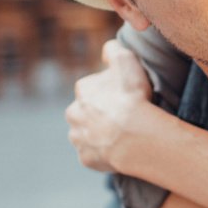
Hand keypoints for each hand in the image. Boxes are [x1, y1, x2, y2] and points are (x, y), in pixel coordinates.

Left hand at [65, 41, 154, 173]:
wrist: (134, 135)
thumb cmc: (131, 98)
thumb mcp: (126, 61)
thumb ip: (114, 50)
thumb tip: (107, 49)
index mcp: (82, 90)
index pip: (92, 88)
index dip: (109, 92)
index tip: (123, 98)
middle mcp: (73, 113)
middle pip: (85, 112)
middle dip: (99, 114)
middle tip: (122, 118)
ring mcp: (78, 138)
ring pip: (86, 134)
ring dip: (99, 134)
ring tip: (121, 136)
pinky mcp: (85, 158)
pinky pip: (93, 154)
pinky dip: (103, 153)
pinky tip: (119, 150)